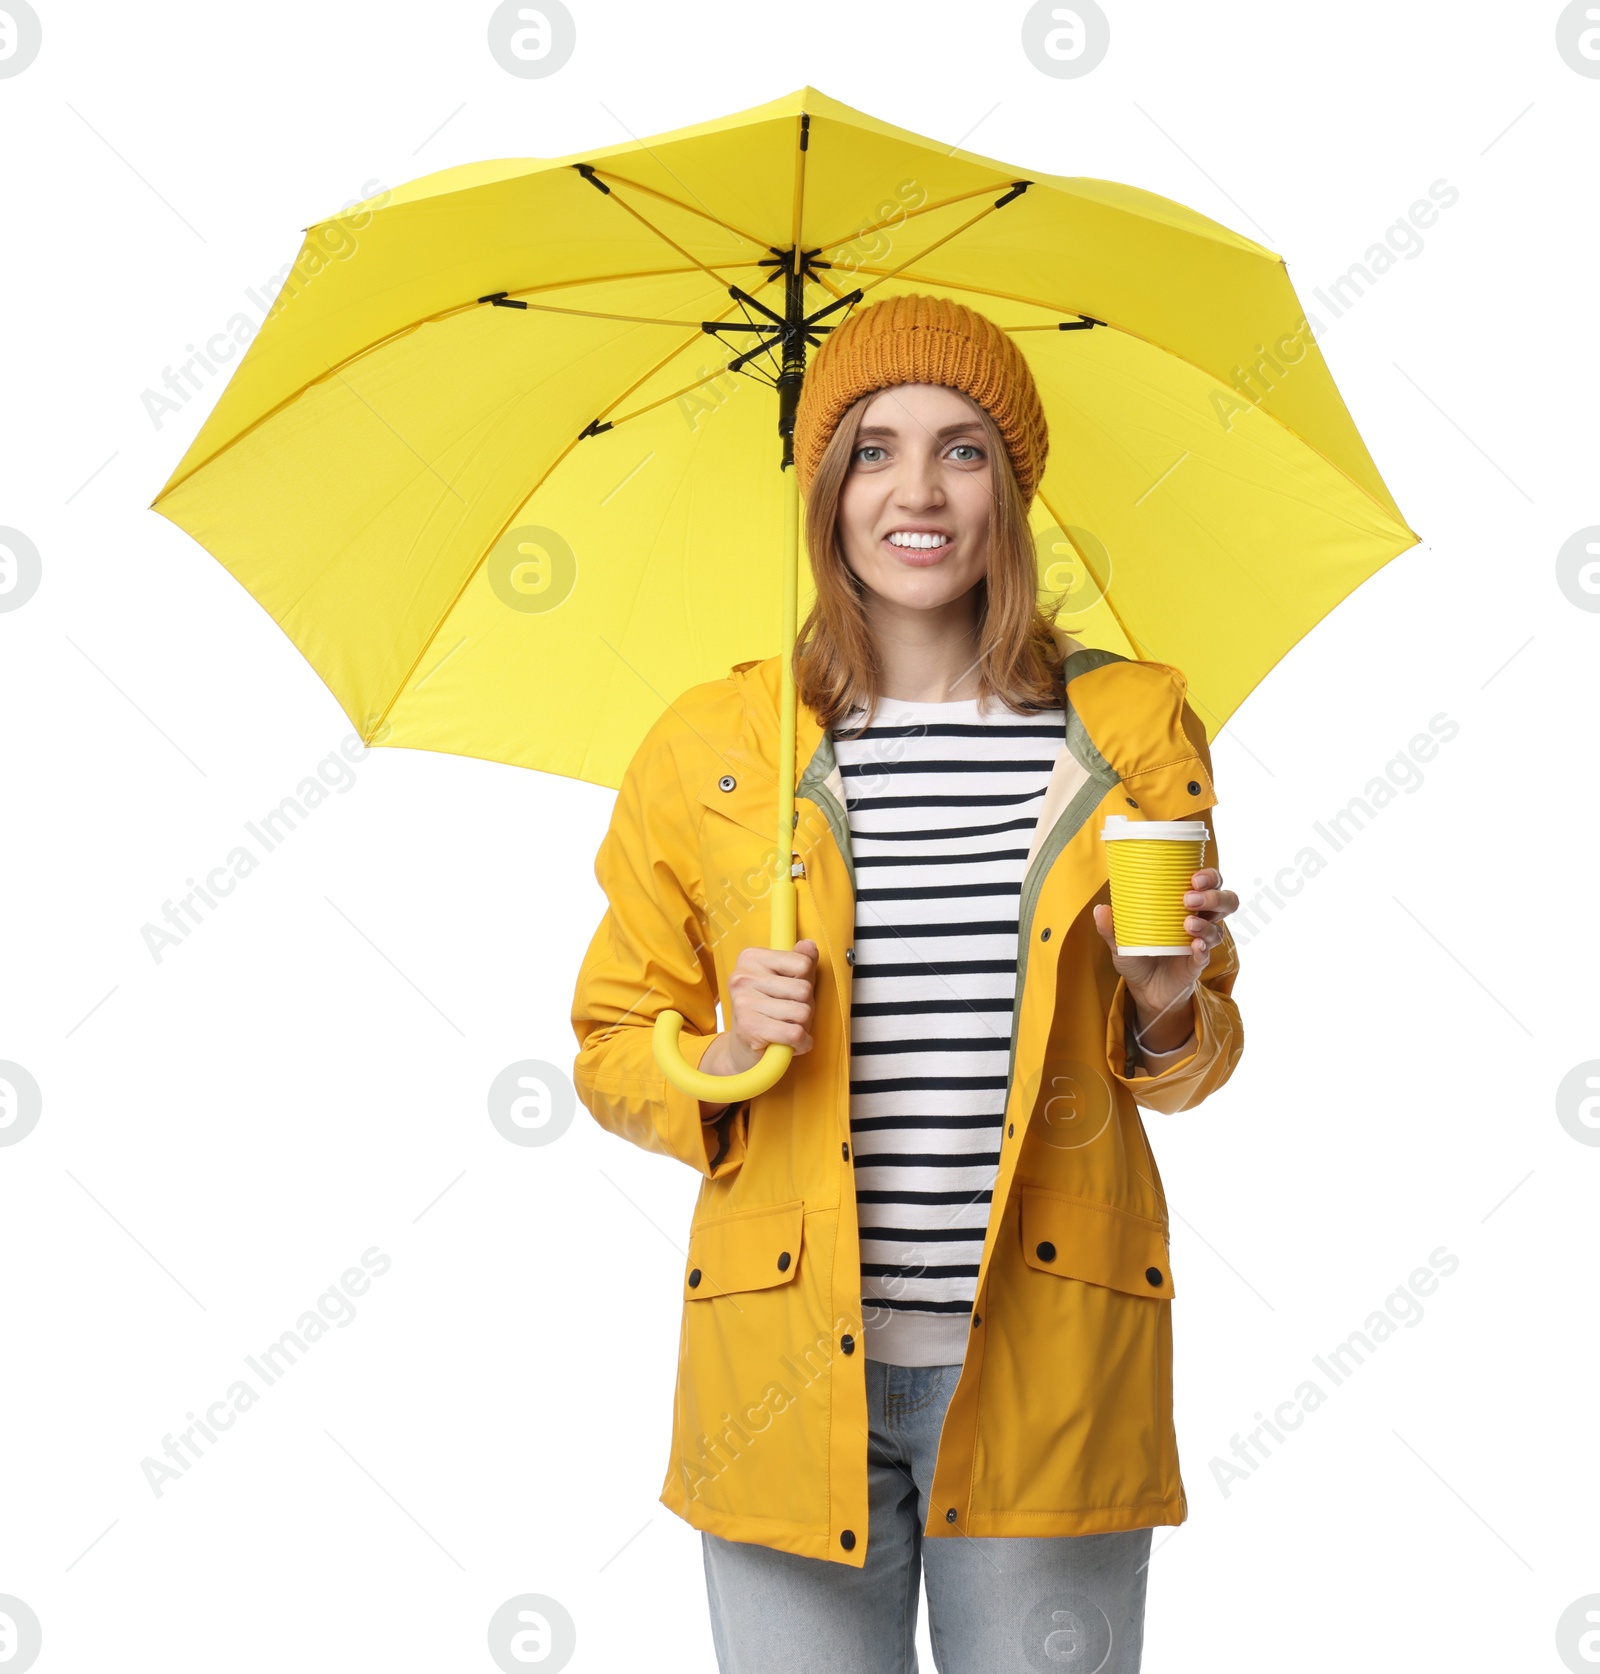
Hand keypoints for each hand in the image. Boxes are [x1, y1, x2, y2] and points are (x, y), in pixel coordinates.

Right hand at [697, 940, 817, 1112]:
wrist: (742, 1048)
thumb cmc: (768, 1010)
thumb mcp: (785, 980)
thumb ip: (800, 961)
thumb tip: (809, 945)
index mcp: (751, 958)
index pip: (803, 963)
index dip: (806, 981)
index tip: (789, 991)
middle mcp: (743, 976)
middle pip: (804, 989)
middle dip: (806, 1007)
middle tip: (788, 1014)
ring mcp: (743, 1002)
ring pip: (803, 1013)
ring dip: (803, 1026)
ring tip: (786, 1027)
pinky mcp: (749, 1027)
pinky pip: (796, 1034)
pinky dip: (801, 1043)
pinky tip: (789, 1043)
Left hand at [1092, 868, 1238, 1048]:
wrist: (1143, 991)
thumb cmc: (1138, 957)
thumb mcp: (1121, 941)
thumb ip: (1111, 927)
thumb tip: (1100, 909)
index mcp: (1184, 907)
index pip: (1209, 884)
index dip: (1209, 876)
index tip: (1194, 876)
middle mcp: (1199, 921)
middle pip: (1225, 902)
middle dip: (1213, 896)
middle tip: (1190, 897)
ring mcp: (1200, 943)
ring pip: (1218, 928)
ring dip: (1205, 923)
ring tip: (1187, 923)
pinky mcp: (1196, 965)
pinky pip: (1206, 955)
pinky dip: (1202, 949)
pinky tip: (1195, 946)